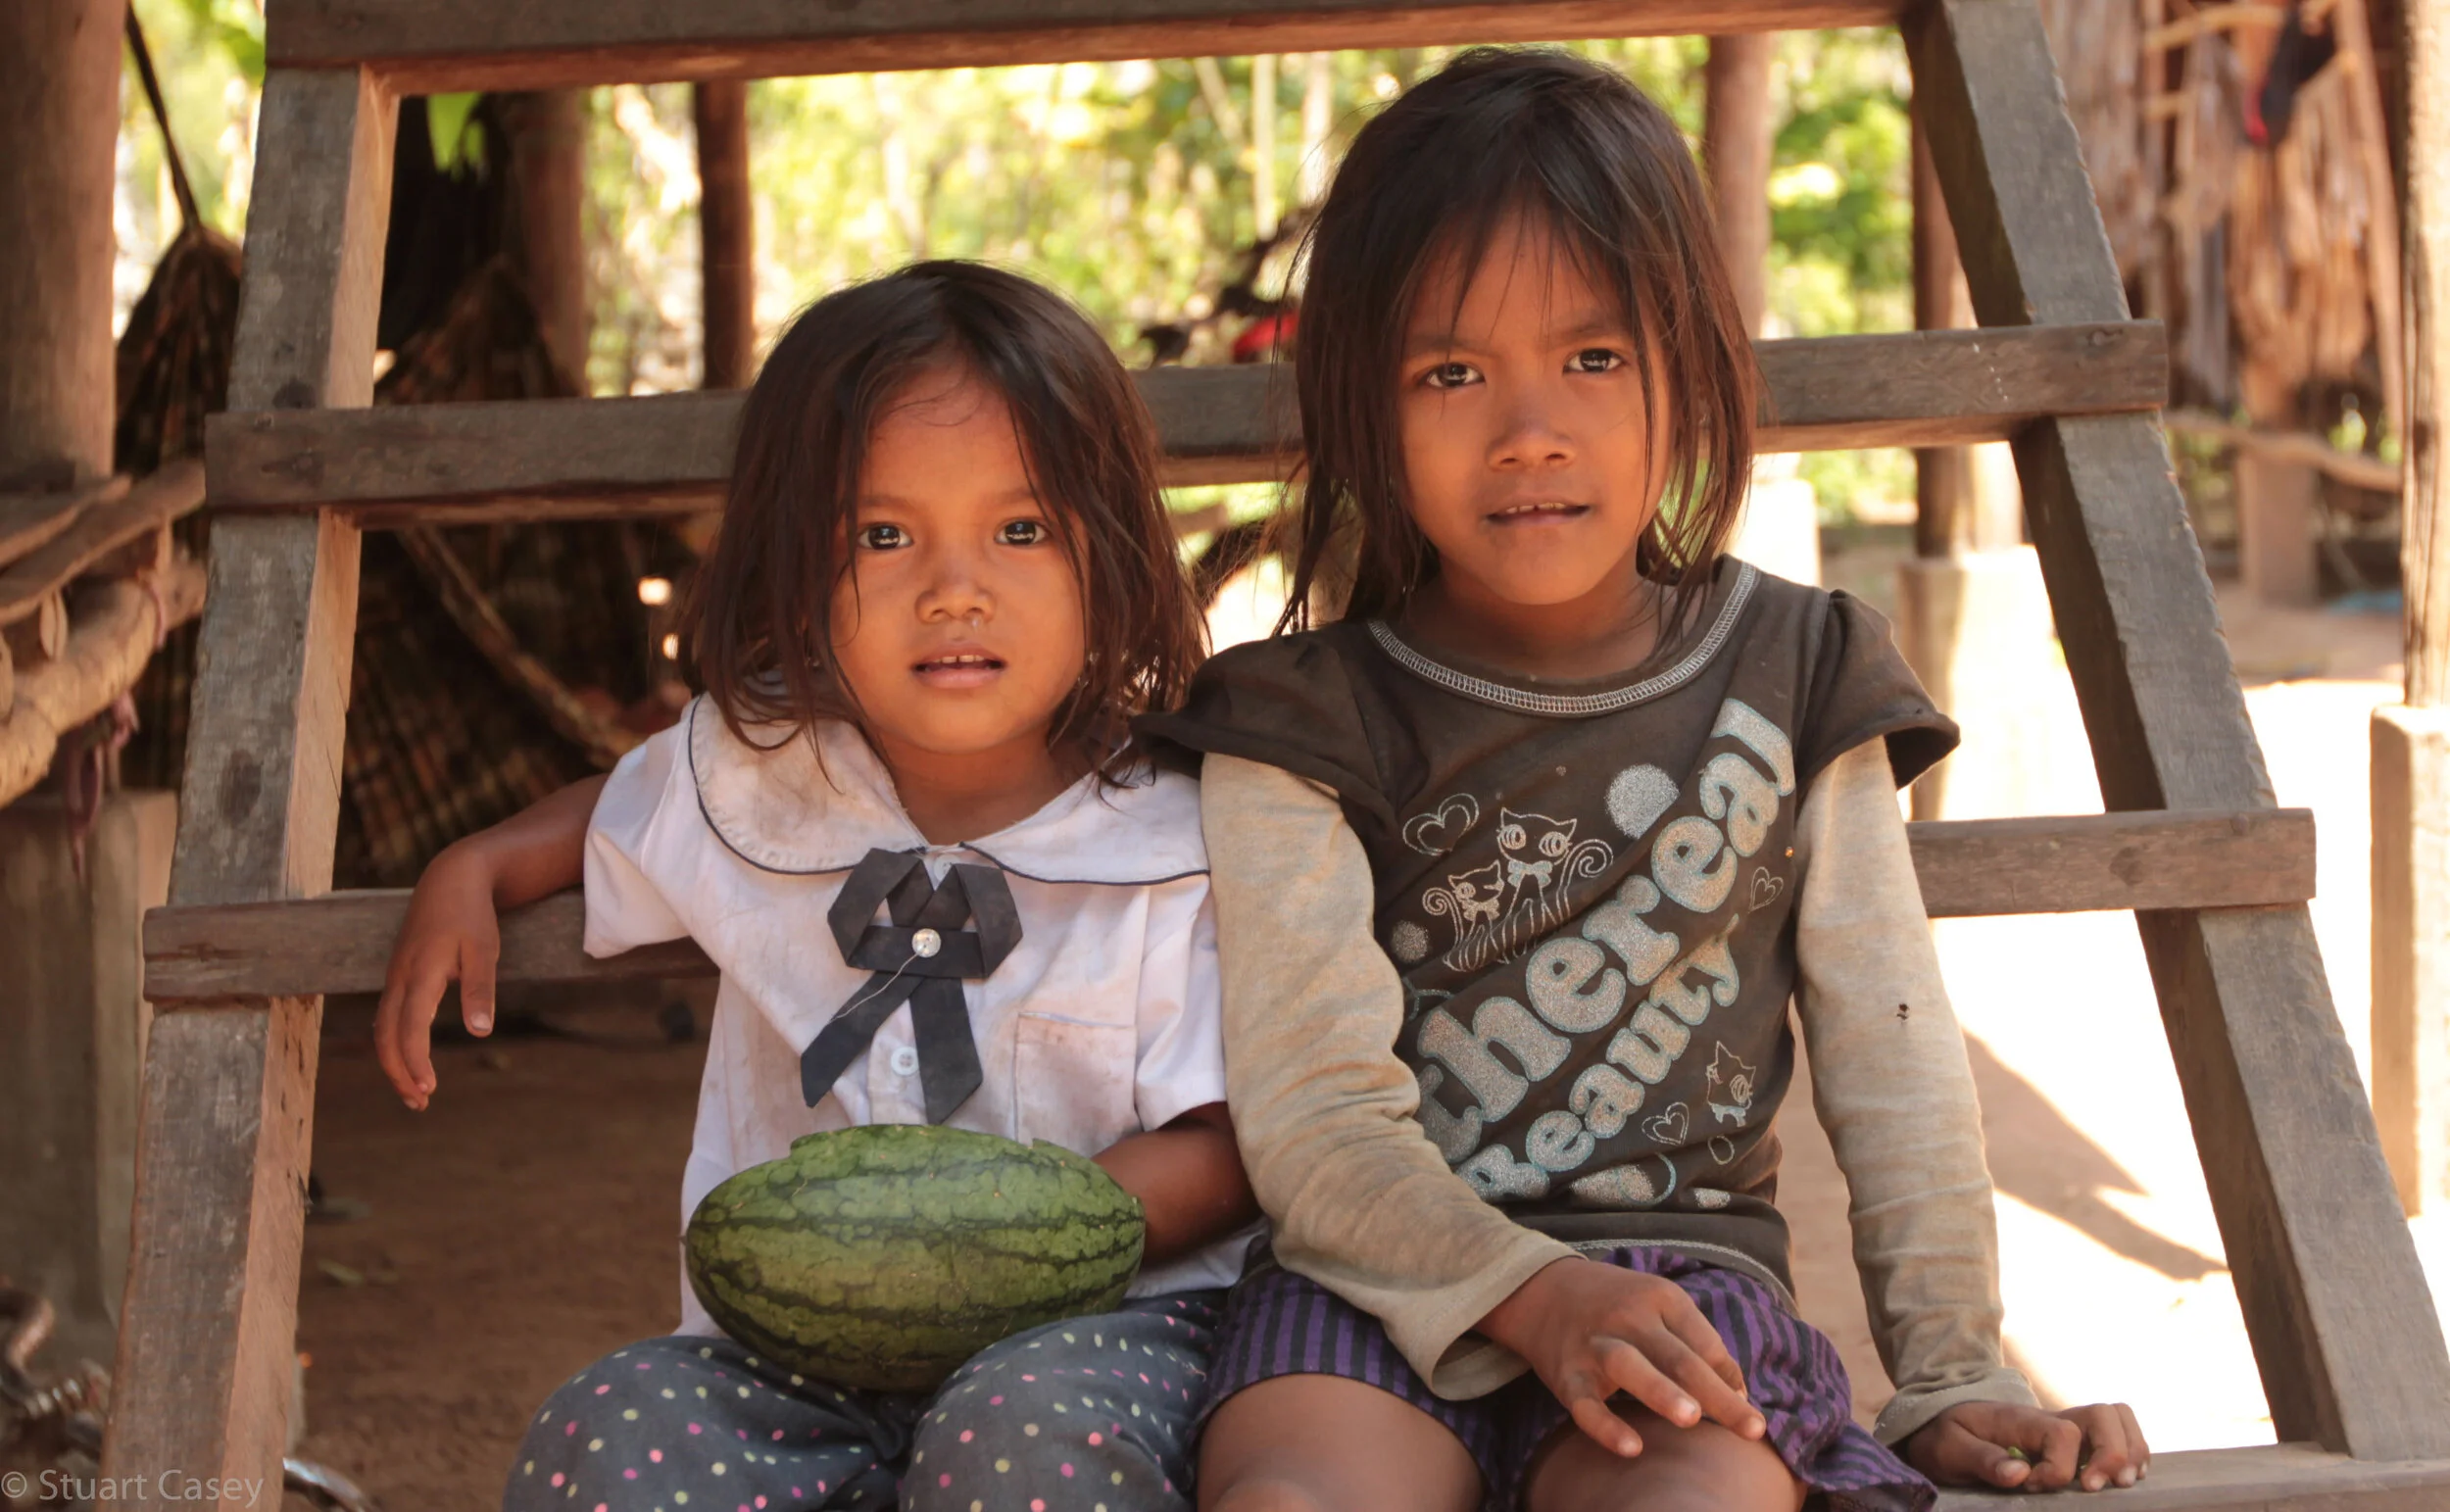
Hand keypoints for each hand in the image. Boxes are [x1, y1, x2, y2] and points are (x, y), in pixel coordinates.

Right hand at [374, 842, 502, 1109]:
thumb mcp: (485, 951)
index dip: (416, 1062)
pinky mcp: (398, 974)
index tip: (428, 1090)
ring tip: (415, 1092)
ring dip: (394, 1062)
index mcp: (420, 973)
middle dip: (399, 1072)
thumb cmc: (472, 915)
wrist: (451, 878)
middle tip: (420, 1103)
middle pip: (387, 1035)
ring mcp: (394, 976)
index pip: (410, 1028)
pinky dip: (394, 1042)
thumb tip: (481, 1033)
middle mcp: (399, 977)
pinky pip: (388, 1016)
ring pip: (383, 1028)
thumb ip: (480, 991)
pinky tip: (409, 1058)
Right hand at [1477, 1256, 1763, 1456]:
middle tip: (1752, 1428)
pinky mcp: (1566, 1374)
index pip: (1704, 1341)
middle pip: (1678, 1358)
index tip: (1748, 1411)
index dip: (1729, 1377)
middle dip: (1716, 1395)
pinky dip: (1605, 1426)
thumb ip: (1700, 1343)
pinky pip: (1585, 1404)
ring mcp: (1595, 1345)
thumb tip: (1739, 1392)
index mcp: (1660, 1297)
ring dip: (1661, 1391)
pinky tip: (1631, 1447)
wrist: (1542, 1288)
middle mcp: (1628, 1317)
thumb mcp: (1660, 1305)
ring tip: (1691, 1419)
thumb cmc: (1618, 1305)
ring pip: (1629, 1366)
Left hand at [1904, 1400, 2148, 1491]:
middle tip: (2096, 1488)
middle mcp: (2049, 1419)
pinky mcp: (2070, 1443)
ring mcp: (2063, 1429)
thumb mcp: (1948, 1449)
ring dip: (2130, 1450)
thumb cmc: (1942, 1437)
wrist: (1938, 1423)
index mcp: (2020, 1419)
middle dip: (2113, 1453)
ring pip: (2116, 1419)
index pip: (2061, 1434)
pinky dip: (2129, 1453)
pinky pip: (2113, 1435)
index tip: (2032, 1486)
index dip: (2058, 1468)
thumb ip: (1982, 1460)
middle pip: (2103, 1415)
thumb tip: (2021, 1474)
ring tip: (2121, 1483)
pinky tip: (2121, 1478)